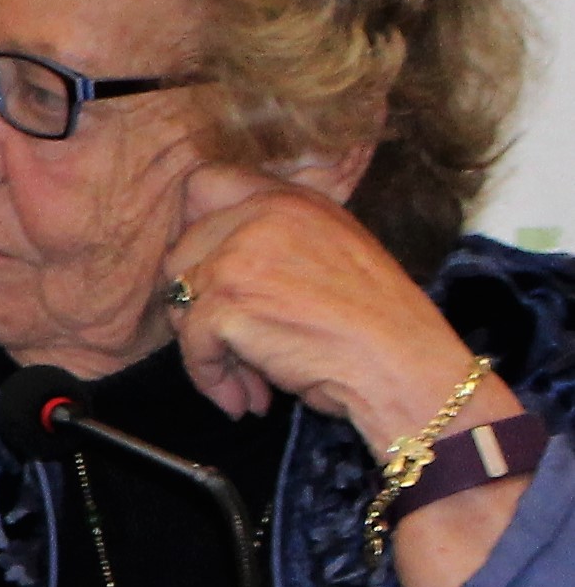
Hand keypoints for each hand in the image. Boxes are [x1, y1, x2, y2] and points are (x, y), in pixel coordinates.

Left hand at [162, 166, 488, 441]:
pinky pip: (192, 345)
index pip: (205, 186)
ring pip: (181, 301)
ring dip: (209, 347)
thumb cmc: (377, 325)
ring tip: (249, 380)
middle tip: (233, 344)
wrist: (405, 367)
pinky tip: (245, 400)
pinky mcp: (226, 303)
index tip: (208, 276)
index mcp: (290, 200)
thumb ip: (277, 238)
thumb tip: (210, 256)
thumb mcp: (334, 251)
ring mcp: (239, 257)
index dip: (194, 232)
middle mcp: (262, 217)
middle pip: (180, 253)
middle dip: (198, 305)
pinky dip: (212, 378)